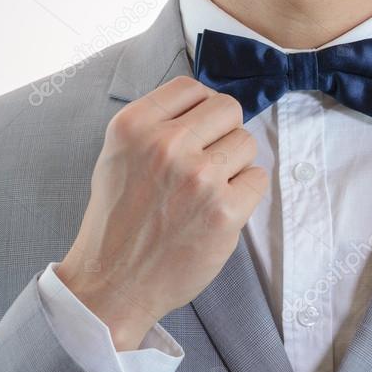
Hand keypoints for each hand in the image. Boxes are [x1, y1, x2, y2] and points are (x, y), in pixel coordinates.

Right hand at [58, 76, 266, 349]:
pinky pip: (257, 179)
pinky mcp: (225, 211)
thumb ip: (156, 126)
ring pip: (246, 142)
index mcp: (134, 126)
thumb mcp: (118, 157)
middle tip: (209, 162)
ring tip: (209, 190)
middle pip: (227, 109)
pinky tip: (220, 210)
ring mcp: (198, 178)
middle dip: (223, 133)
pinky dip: (245, 193)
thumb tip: (205, 108)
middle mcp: (166, 145)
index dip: (201, 110)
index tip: (199, 132)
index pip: (191, 88)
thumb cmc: (118, 223)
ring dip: (235, 164)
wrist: (114, 283)